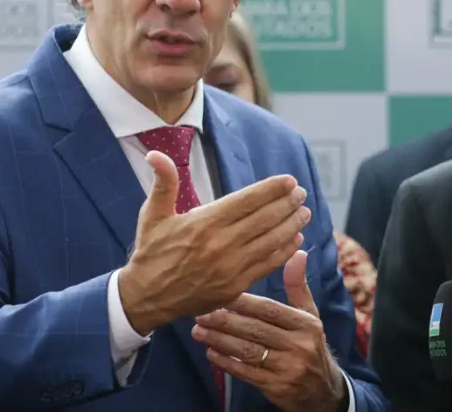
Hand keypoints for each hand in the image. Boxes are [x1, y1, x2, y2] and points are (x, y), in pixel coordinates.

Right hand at [118, 150, 312, 334]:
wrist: (146, 297)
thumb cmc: (151, 252)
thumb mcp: (152, 214)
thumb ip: (163, 182)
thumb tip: (155, 154)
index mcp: (203, 222)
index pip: (247, 200)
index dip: (272, 189)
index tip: (290, 181)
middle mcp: (220, 243)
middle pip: (265, 218)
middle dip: (288, 203)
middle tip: (302, 193)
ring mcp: (230, 267)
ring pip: (271, 241)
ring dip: (292, 225)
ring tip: (305, 212)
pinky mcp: (235, 286)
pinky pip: (267, 265)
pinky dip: (285, 251)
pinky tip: (296, 240)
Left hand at [192, 250, 347, 411]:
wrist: (322, 390)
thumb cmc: (309, 344)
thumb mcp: (310, 315)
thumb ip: (298, 286)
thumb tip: (297, 253)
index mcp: (307, 324)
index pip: (270, 310)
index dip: (244, 302)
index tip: (219, 293)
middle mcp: (300, 346)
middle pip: (256, 330)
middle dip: (225, 322)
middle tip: (200, 314)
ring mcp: (289, 369)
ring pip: (248, 352)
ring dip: (220, 342)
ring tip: (199, 332)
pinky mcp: (277, 389)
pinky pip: (247, 374)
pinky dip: (227, 364)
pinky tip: (211, 354)